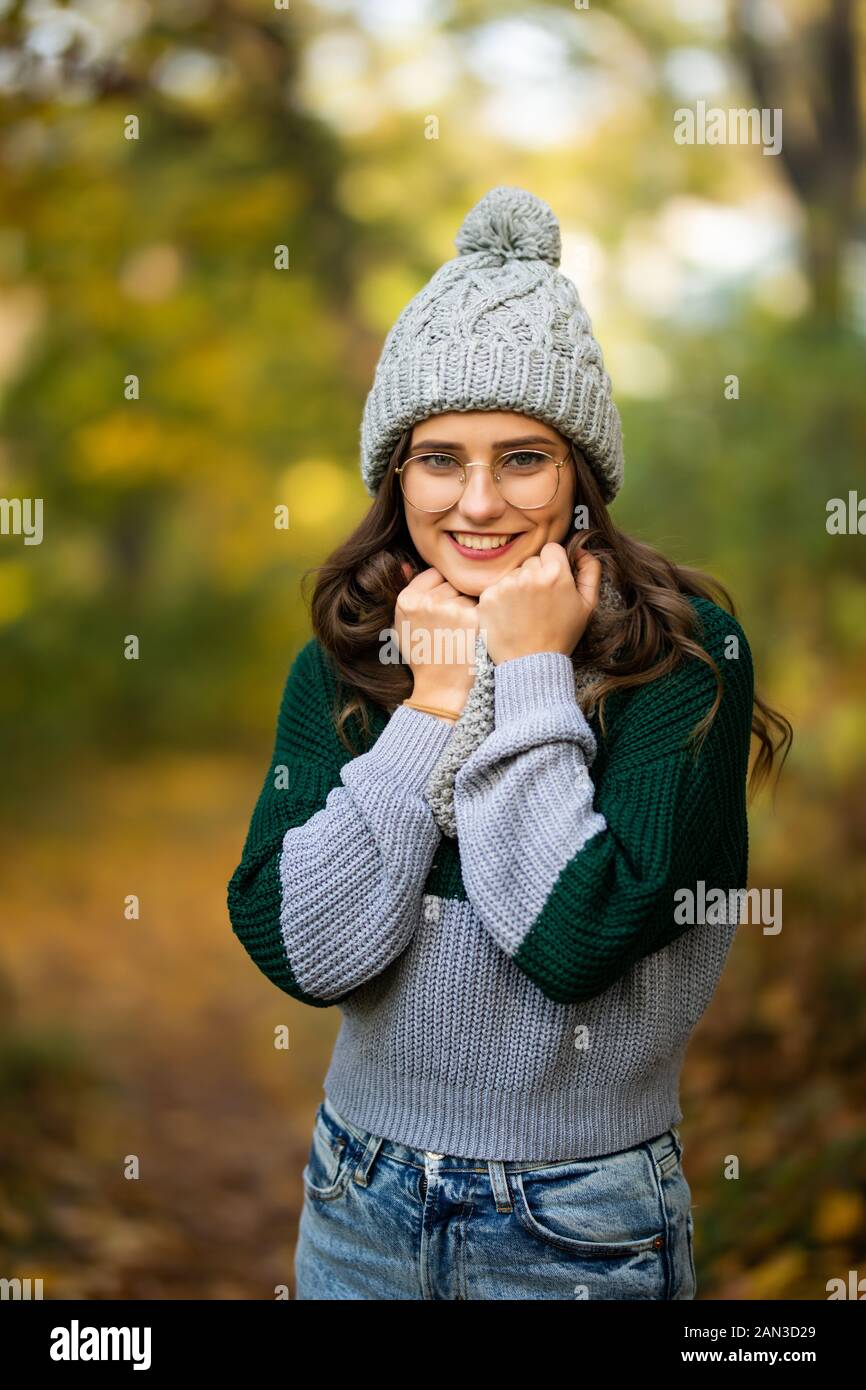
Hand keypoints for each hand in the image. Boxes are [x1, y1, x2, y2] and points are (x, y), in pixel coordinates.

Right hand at [395, 564, 479, 714]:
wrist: (442, 686)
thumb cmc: (424, 657)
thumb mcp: (403, 627)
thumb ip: (407, 595)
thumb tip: (404, 564)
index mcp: (406, 600)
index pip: (433, 575)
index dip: (441, 591)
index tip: (442, 609)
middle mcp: (426, 601)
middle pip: (452, 582)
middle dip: (455, 597)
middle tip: (452, 625)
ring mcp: (450, 608)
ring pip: (468, 593)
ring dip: (469, 607)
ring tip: (460, 633)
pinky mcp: (472, 618)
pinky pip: (482, 605)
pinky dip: (481, 618)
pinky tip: (473, 635)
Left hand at [476, 542, 601, 664]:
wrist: (532, 663)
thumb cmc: (562, 635)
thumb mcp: (588, 605)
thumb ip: (590, 571)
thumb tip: (581, 549)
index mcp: (555, 574)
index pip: (551, 549)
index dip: (553, 565)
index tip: (552, 582)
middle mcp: (528, 575)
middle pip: (531, 562)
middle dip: (535, 577)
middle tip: (539, 603)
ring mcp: (505, 585)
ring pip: (513, 574)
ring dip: (517, 587)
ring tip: (524, 612)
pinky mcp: (487, 597)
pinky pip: (496, 588)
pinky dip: (501, 599)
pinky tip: (510, 616)